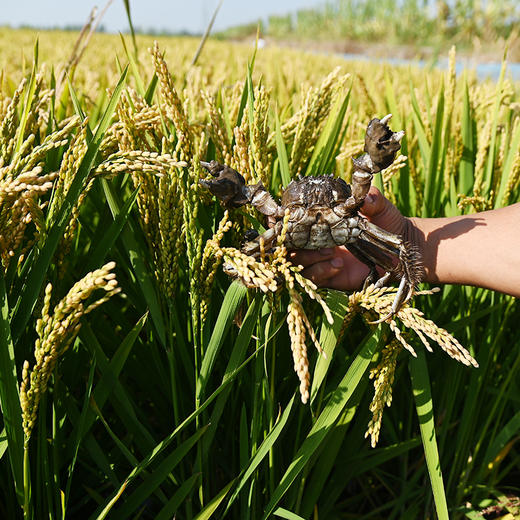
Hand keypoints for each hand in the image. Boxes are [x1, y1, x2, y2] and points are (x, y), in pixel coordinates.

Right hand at [289, 187, 406, 290]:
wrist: (402, 245)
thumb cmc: (386, 221)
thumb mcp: (379, 207)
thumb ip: (372, 199)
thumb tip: (365, 197)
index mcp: (320, 223)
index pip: (291, 227)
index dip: (282, 228)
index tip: (284, 224)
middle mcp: (316, 242)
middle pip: (288, 248)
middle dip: (295, 246)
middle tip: (316, 242)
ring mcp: (322, 260)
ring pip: (297, 265)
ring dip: (309, 259)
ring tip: (330, 253)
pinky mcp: (331, 277)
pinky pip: (315, 278)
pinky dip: (322, 271)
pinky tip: (338, 264)